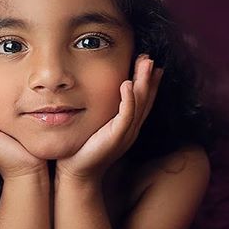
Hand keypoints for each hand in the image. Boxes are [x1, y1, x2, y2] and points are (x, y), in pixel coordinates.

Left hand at [56, 54, 163, 181]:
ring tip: (145, 63)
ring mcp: (126, 133)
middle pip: (146, 99)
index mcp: (128, 125)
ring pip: (140, 103)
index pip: (143, 100)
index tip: (152, 65)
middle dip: (149, 77)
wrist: (76, 171)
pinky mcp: (116, 137)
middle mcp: (131, 128)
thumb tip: (94, 93)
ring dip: (143, 82)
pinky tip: (127, 84)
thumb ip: (101, 111)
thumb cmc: (82, 148)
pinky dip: (129, 99)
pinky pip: (126, 115)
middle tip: (150, 58)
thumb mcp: (96, 125)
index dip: (149, 83)